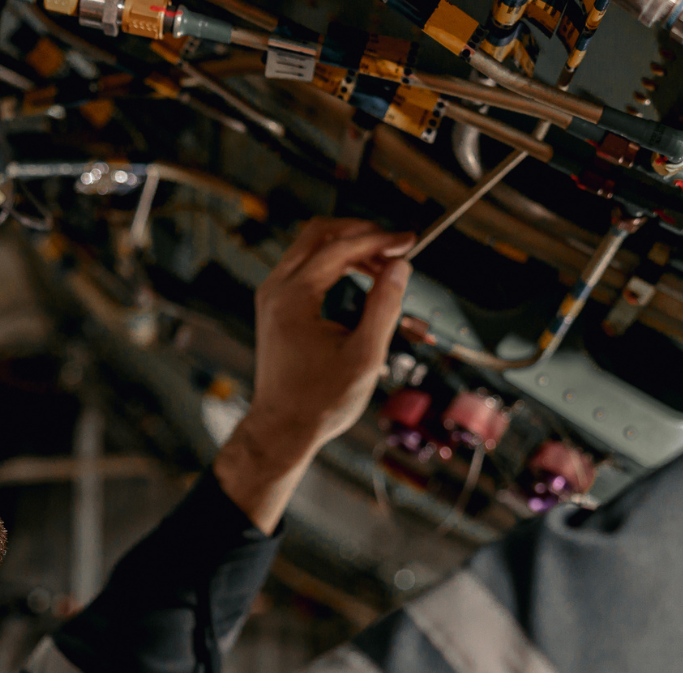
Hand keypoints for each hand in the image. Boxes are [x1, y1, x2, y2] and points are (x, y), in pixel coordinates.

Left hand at [215, 219, 412, 532]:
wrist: (282, 429)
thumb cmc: (322, 401)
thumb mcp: (364, 356)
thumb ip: (384, 306)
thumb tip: (401, 266)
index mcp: (293, 298)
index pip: (339, 248)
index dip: (379, 240)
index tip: (410, 240)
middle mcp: (275, 289)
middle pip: (319, 233)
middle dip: (361, 234)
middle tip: (396, 246)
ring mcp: (272, 295)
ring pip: (313, 248)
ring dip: (351, 249)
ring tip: (387, 269)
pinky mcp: (276, 305)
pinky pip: (308, 268)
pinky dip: (337, 265)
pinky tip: (366, 279)